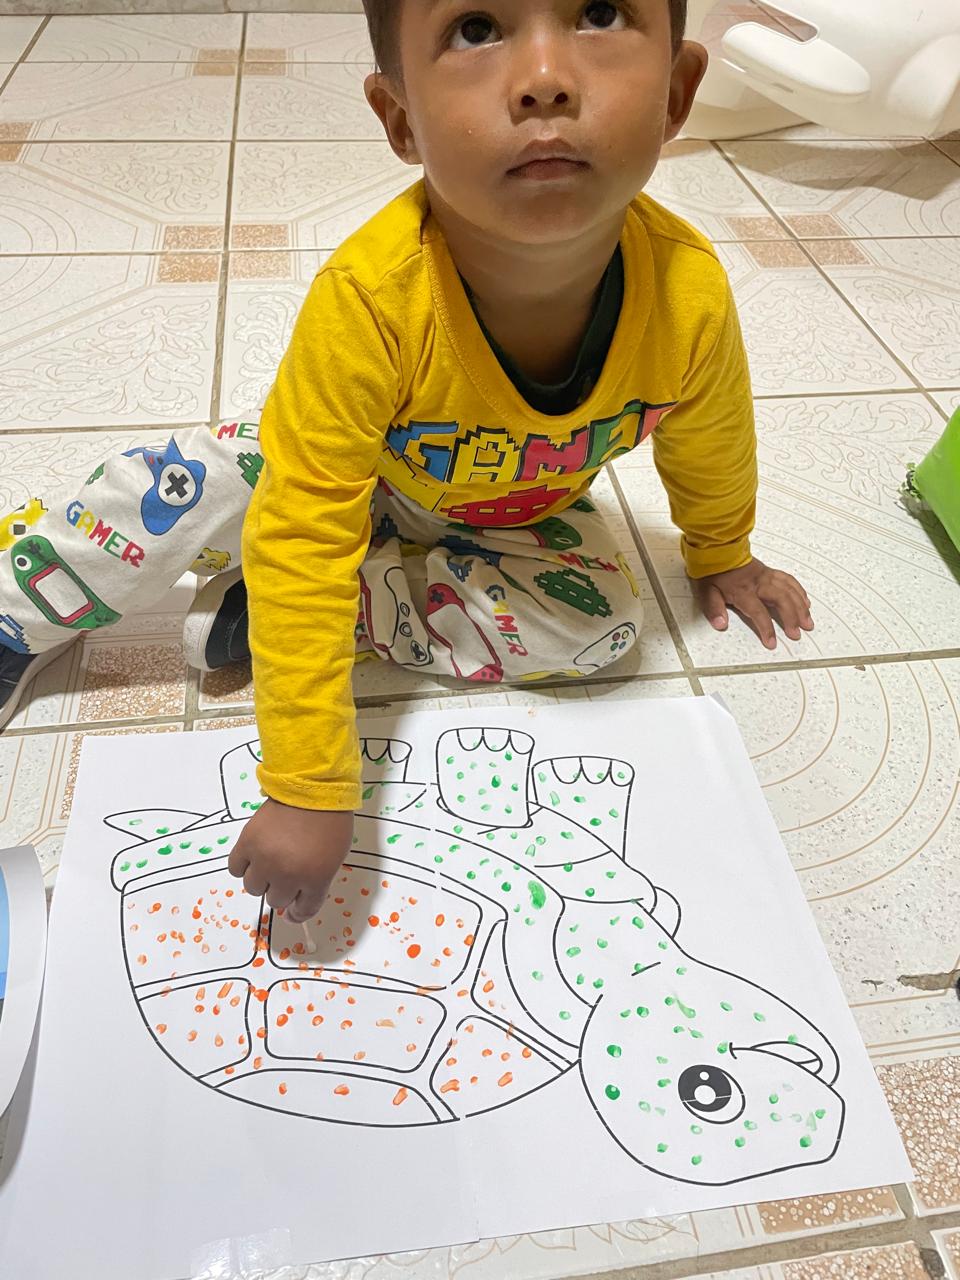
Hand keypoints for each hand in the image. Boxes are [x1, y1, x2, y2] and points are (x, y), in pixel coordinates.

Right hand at [228, 798, 353, 923]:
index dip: (298, 913)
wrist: (312, 787)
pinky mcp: (247, 843)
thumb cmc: (330, 819)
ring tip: (270, 862)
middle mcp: (288, 874)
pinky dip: (244, 866)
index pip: (304, 910)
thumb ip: (318, 880)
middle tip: (286, 873)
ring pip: (254, 888)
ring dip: (262, 879)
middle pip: (277, 900)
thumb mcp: (334, 856)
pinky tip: (253, 856)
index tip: (293, 911)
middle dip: (283, 889)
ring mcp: (265, 859)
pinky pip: (236, 868)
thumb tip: (298, 898)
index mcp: (316, 878)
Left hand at [693, 557, 813, 650]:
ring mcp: (767, 576)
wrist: (718, 549)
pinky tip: (805, 602)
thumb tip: (721, 624)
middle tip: (797, 634)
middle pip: (781, 600)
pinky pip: (789, 580)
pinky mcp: (770, 572)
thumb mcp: (706, 591)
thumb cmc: (712, 571)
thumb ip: (714, 609)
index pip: (758, 612)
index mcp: (743, 591)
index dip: (766, 628)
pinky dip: (799, 592)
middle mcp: (759, 583)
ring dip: (800, 607)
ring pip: (789, 591)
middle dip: (791, 618)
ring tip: (808, 622)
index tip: (771, 643)